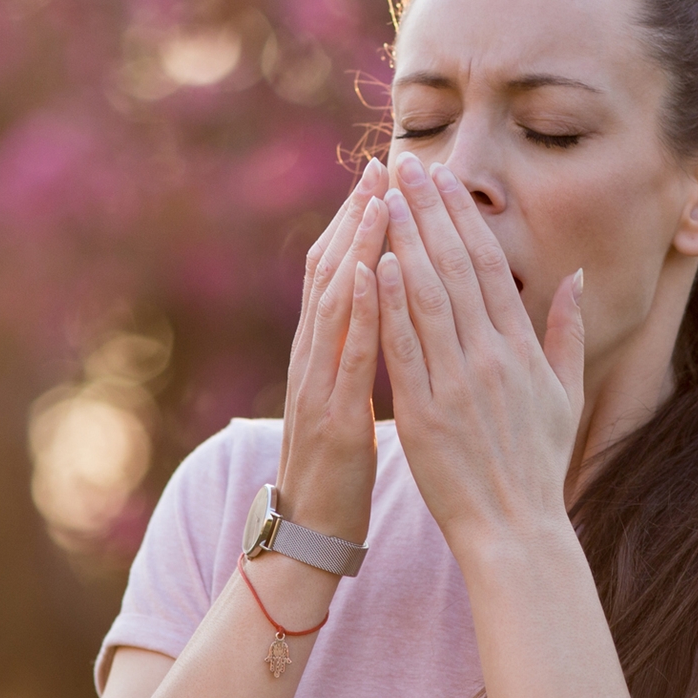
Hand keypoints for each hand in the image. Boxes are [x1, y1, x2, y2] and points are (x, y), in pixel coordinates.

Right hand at [277, 157, 389, 544]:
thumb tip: (385, 309)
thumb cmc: (340, 467)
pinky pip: (345, 355)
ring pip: (334, 301)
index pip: (340, 270)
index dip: (360, 221)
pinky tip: (371, 273)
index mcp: (325, 352)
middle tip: (381, 164)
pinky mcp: (332, 417)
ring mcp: (317, 384)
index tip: (387, 176)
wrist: (310, 533)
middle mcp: (313, 356)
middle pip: (330, 270)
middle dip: (356, 215)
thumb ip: (361, 351)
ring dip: (357, 247)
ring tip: (379, 199)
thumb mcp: (349, 397)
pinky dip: (356, 310)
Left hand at [374, 152, 584, 543]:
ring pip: (427, 297)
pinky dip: (388, 303)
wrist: (515, 528)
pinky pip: (404, 348)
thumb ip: (567, 332)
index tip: (444, 178)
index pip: (490, 265)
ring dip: (403, 241)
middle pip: (456, 267)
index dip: (465, 216)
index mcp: (521, 349)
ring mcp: (456, 383)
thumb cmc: (538, 463)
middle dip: (428, 211)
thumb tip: (576, 276)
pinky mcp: (423, 413)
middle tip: (406, 165)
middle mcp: (490, 357)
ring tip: (383, 197)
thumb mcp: (565, 393)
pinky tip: (374, 263)